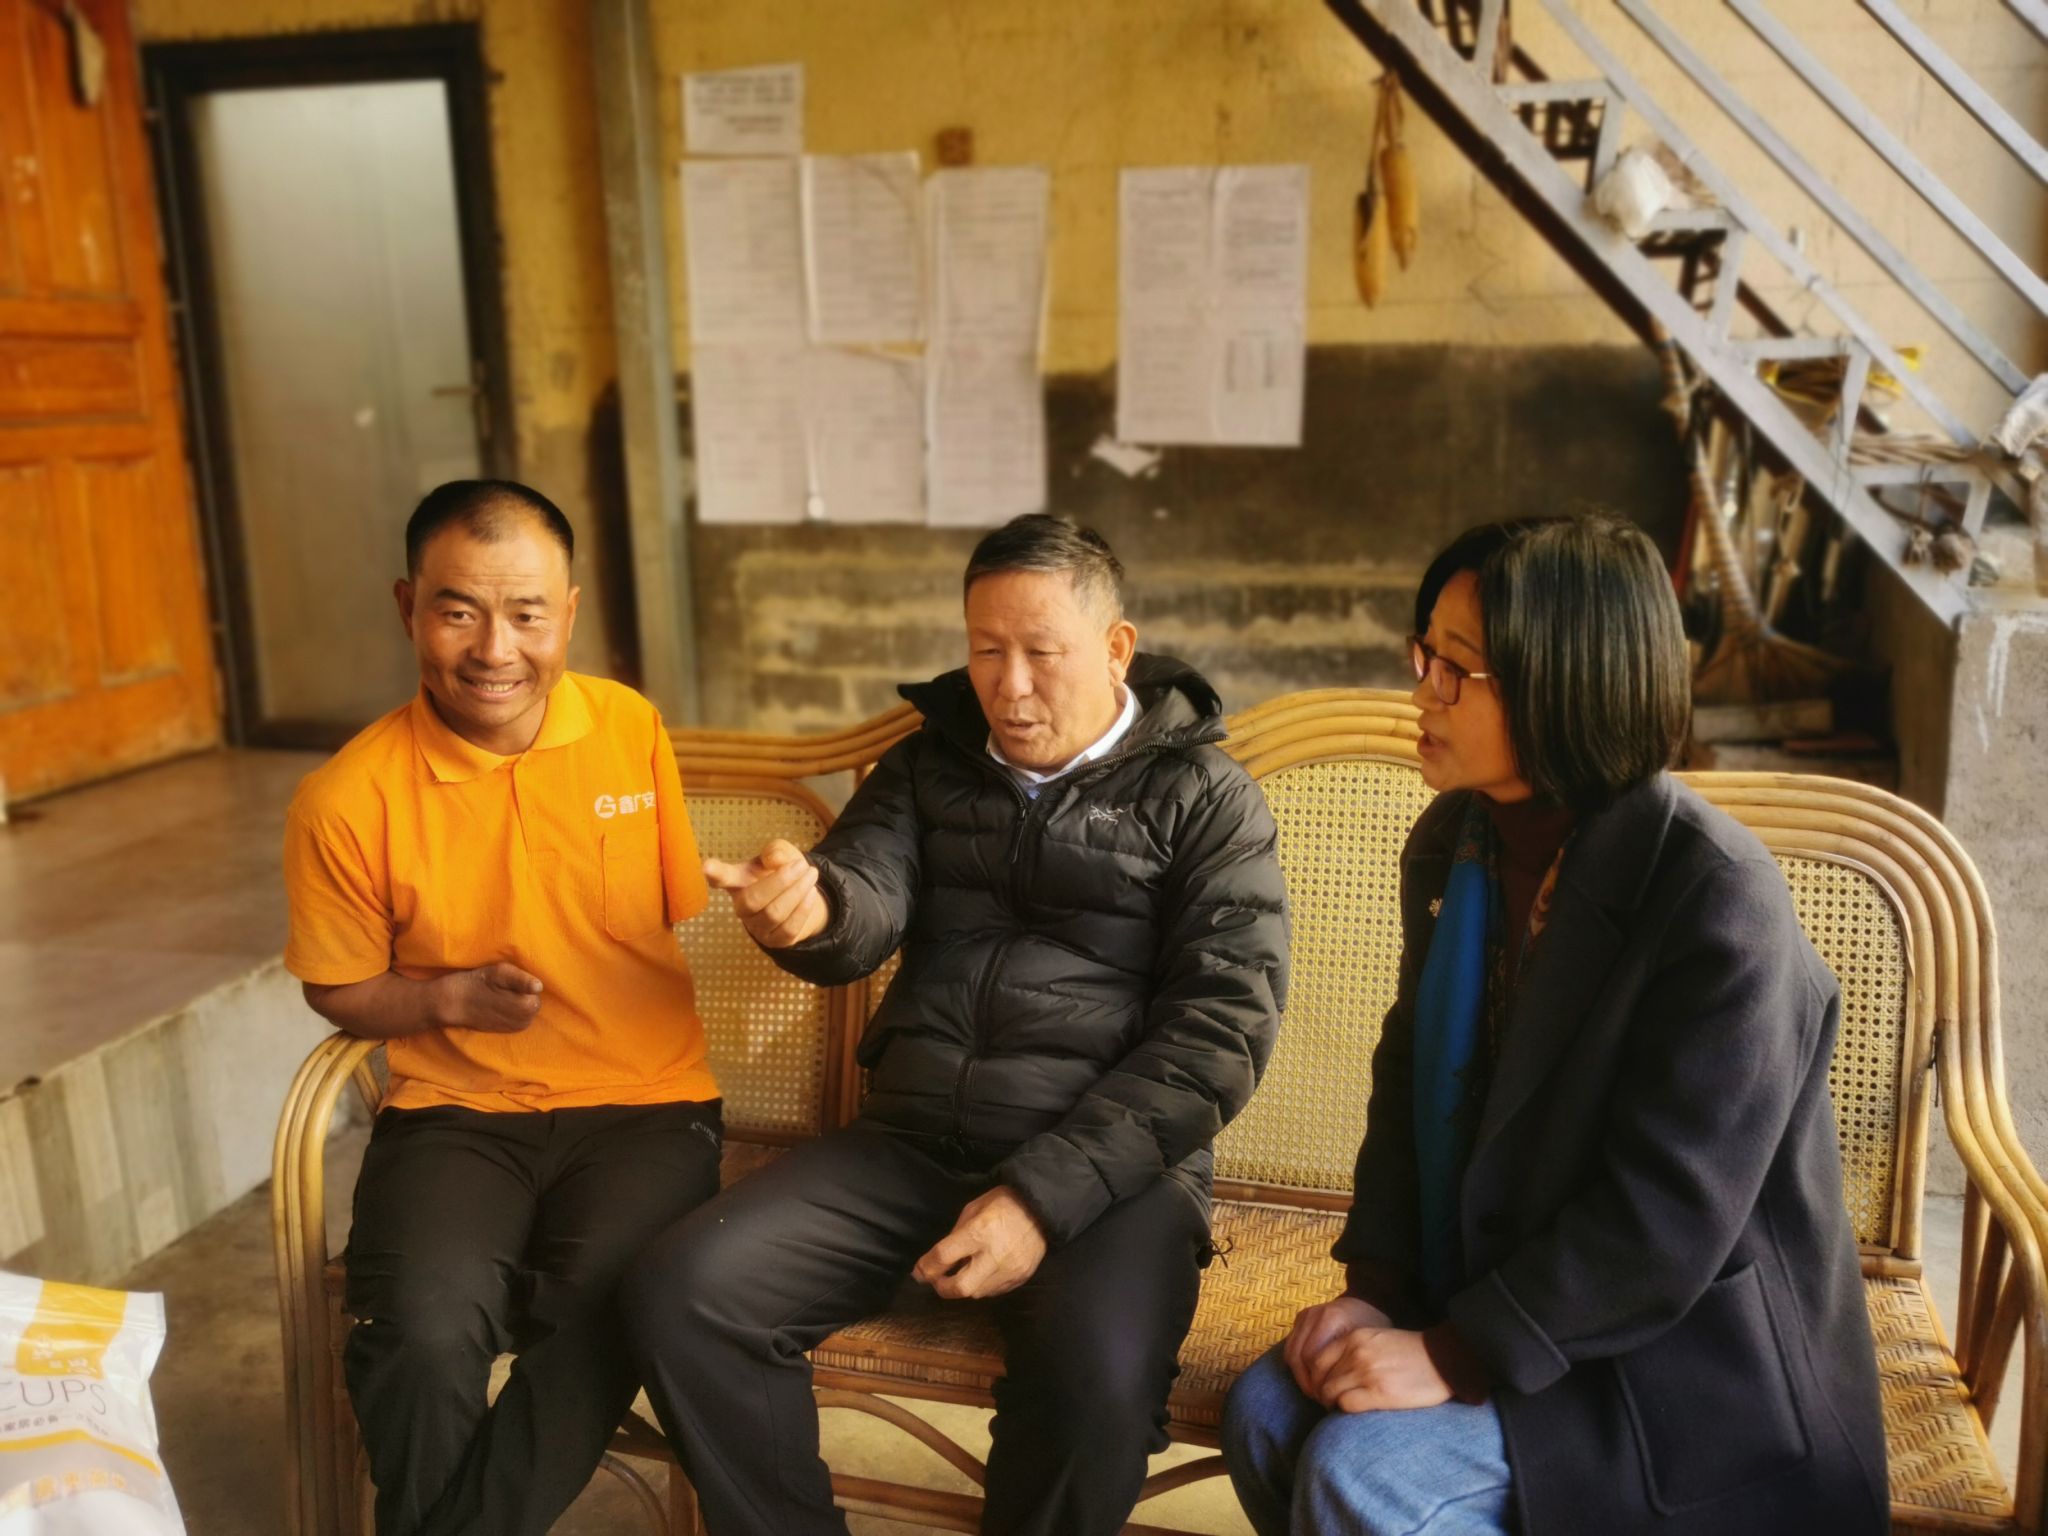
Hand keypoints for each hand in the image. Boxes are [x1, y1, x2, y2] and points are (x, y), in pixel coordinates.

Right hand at [433, 962, 542, 1032]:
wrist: (454, 1002)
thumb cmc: (479, 982)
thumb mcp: (500, 972)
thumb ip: (522, 979)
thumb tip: (539, 987)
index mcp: (527, 1007)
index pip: (538, 991)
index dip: (524, 983)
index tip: (508, 982)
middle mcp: (525, 1021)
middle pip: (534, 1001)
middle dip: (522, 994)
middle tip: (502, 988)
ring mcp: (516, 1028)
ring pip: (527, 1010)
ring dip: (517, 1002)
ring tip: (499, 996)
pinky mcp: (508, 1030)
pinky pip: (519, 1017)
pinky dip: (512, 1010)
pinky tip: (498, 1005)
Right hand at [703, 839, 828, 948]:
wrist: (801, 896)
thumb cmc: (781, 872)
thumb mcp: (781, 854)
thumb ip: (777, 851)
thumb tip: (774, 860)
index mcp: (737, 881)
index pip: (723, 878)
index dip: (715, 873)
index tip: (707, 867)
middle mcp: (741, 907)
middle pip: (752, 900)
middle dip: (781, 882)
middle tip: (801, 865)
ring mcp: (757, 927)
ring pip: (774, 914)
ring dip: (797, 893)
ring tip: (811, 875)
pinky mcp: (775, 941)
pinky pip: (789, 929)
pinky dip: (803, 909)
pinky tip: (811, 893)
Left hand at [912, 1187, 1048, 1299]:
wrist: (1043, 1208)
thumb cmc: (1003, 1203)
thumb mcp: (973, 1209)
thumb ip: (956, 1235)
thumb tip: (940, 1260)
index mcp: (979, 1232)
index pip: (943, 1258)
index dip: (926, 1268)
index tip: (919, 1273)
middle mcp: (994, 1256)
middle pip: (960, 1288)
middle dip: (942, 1287)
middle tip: (937, 1280)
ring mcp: (1010, 1270)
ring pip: (977, 1293)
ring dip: (964, 1286)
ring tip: (963, 1272)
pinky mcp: (1021, 1278)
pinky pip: (994, 1291)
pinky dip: (983, 1285)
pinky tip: (983, 1272)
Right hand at [1283, 1293, 1390, 1397]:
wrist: (1372, 1305)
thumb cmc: (1375, 1331)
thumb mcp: (1370, 1348)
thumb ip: (1355, 1366)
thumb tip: (1344, 1398)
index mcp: (1333, 1318)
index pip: (1313, 1359)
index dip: (1319, 1383)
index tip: (1330, 1399)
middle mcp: (1316, 1313)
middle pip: (1299, 1356)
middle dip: (1307, 1382)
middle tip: (1320, 1399)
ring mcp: (1306, 1314)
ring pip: (1291, 1352)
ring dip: (1300, 1375)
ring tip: (1315, 1391)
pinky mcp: (1301, 1317)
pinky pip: (1290, 1346)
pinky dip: (1297, 1364)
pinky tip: (1310, 1377)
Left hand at [1308, 1326, 1453, 1413]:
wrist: (1443, 1359)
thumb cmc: (1411, 1352)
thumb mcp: (1377, 1338)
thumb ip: (1353, 1350)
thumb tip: (1332, 1373)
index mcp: (1354, 1337)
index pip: (1316, 1361)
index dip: (1316, 1379)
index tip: (1323, 1388)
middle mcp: (1357, 1353)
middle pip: (1321, 1379)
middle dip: (1322, 1394)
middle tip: (1331, 1404)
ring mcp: (1367, 1372)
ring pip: (1330, 1393)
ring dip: (1333, 1404)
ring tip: (1343, 1409)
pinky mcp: (1380, 1393)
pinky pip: (1346, 1405)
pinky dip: (1345, 1411)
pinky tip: (1356, 1412)